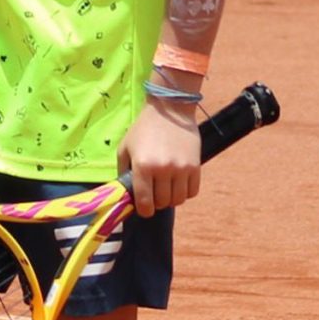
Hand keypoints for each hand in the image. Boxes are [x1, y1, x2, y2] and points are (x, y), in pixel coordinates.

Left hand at [117, 99, 202, 218]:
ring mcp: (181, 168)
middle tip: (154, 194)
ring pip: (178, 200)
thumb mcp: (125, 148)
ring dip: (171, 198)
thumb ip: (123, 172)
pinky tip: (179, 183)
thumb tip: (126, 194)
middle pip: (162, 202)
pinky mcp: (195, 166)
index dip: (144, 210)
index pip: (144, 202)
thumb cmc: (143, 129)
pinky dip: (185, 192)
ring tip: (166, 188)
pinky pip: (192, 192)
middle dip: (157, 202)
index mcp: (142, 166)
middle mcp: (162, 169)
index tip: (144, 208)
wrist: (170, 109)